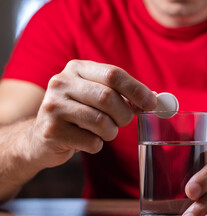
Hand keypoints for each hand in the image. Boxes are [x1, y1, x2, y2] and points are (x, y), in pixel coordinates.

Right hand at [28, 60, 155, 168]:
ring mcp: (53, 106)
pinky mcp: (51, 130)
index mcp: (77, 68)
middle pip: (108, 97)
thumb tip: (153, 99)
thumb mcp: (97, 97)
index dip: (137, 90)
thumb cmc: (78, 115)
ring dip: (111, 131)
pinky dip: (97, 145)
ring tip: (103, 131)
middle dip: (124, 114)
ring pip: (101, 121)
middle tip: (123, 121)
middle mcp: (61, 82)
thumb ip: (124, 96)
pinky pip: (91, 141)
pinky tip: (86, 140)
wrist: (42, 137)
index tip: (152, 103)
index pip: (113, 74)